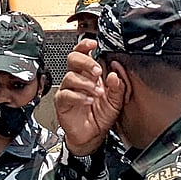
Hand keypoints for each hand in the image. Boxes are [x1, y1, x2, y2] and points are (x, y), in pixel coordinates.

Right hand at [54, 39, 124, 156]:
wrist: (92, 136)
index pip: (82, 53)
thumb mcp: (115, 101)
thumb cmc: (101, 116)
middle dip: (86, 62)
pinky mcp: (62, 102)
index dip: (85, 45)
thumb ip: (117, 87)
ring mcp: (68, 90)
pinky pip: (66, 94)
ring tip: (97, 92)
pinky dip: (79, 96)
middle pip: (73, 59)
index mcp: (89, 74)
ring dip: (86, 83)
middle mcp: (77, 79)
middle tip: (97, 71)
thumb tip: (115, 73)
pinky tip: (88, 100)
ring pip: (70, 77)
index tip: (93, 43)